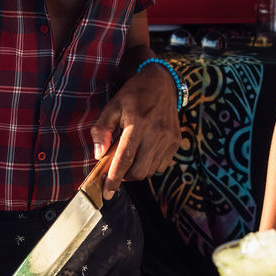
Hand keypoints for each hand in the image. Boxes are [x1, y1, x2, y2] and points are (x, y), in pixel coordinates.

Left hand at [90, 63, 180, 198]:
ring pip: (150, 171)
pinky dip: (150, 165)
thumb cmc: (133, 95)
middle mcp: (156, 132)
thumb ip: (102, 130)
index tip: (107, 192)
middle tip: (117, 170)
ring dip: (137, 171)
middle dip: (125, 177)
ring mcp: (168, 138)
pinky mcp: (176, 142)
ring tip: (131, 157)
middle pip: (139, 171)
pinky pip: (161, 165)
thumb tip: (100, 155)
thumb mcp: (112, 106)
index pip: (125, 158)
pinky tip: (144, 151)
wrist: (162, 83)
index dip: (115, 178)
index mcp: (137, 122)